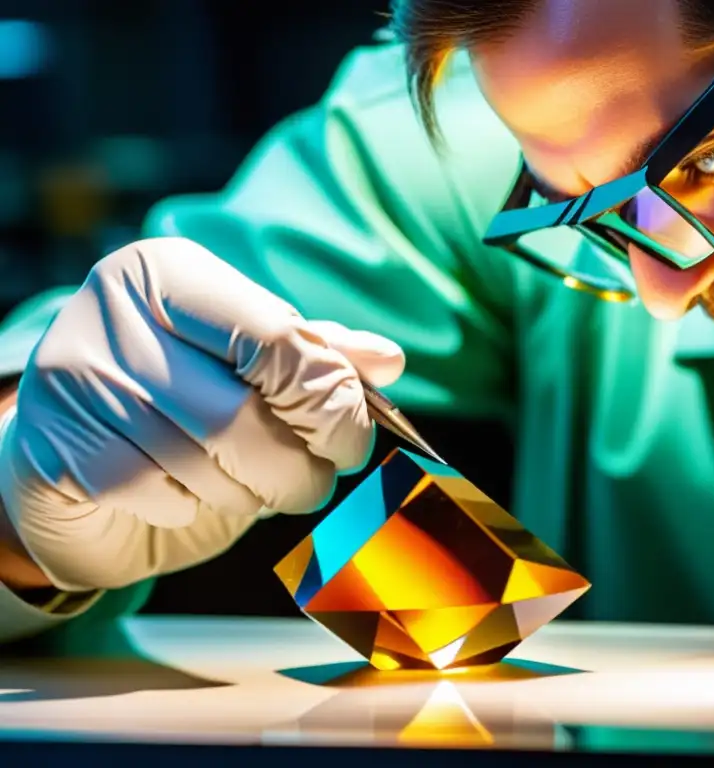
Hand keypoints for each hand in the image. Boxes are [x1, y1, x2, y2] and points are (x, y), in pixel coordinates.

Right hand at [0, 238, 404, 591]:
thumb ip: (317, 358)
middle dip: (300, 466)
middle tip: (314, 478)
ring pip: (205, 464)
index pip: (282, 341)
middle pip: (246, 413)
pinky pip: (156, 496)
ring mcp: (75, 376)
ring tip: (251, 487)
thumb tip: (390, 360)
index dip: (333, 405)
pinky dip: (191, 508)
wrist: (77, 456)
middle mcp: (115, 309)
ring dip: (252, 495)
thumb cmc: (182, 404)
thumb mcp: (251, 368)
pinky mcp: (50, 446)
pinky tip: (183, 495)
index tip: (352, 441)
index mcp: (173, 272)